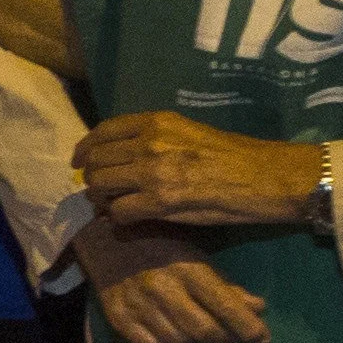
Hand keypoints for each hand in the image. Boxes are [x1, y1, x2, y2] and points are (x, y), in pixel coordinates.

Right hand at [73, 220, 271, 342]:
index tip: (263, 342)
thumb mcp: (196, 254)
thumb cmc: (160, 241)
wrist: (105, 237)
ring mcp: (139, 305)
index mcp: (188, 268)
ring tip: (196, 330)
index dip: (249, 330)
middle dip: (225, 340)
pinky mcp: (118, 317)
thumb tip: (259, 308)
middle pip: (204, 333)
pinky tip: (168, 331)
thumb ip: (225, 284)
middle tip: (231, 337)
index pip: (226, 307)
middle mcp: (164, 289)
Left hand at [76, 111, 320, 227]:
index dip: (85, 148)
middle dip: (92, 179)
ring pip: (101, 187)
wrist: (263, 176)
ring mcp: (153, 172)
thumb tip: (124, 154)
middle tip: (100, 192)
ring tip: (113, 206)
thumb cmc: (232, 155)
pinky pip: (119, 213)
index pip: (103, 131)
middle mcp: (149, 142)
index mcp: (157, 122)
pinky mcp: (161, 202)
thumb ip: (155, 139)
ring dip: (101, 200)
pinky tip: (129, 220)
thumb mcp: (188, 132)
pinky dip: (119, 219)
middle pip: (96, 161)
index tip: (79, 162)